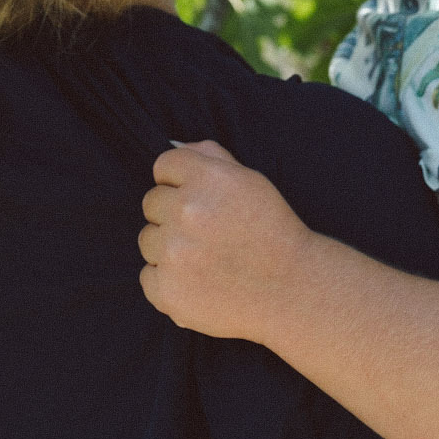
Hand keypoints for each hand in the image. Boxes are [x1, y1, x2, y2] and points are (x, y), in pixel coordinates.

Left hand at [139, 139, 314, 342]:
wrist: (291, 288)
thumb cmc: (271, 229)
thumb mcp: (248, 179)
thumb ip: (209, 155)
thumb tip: (174, 146)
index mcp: (206, 177)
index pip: (163, 166)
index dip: (178, 181)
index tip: (196, 197)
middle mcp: (186, 211)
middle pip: (151, 202)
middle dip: (172, 213)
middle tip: (204, 231)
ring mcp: (174, 253)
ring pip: (147, 239)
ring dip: (168, 246)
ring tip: (203, 257)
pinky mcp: (168, 291)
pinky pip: (147, 276)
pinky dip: (167, 280)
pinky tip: (197, 281)